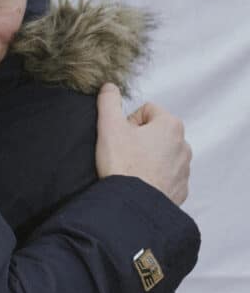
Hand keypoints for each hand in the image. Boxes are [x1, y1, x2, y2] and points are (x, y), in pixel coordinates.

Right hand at [95, 84, 191, 205]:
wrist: (131, 205)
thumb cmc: (123, 165)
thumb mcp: (108, 126)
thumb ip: (108, 101)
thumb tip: (109, 87)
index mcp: (170, 125)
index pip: (146, 111)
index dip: (128, 122)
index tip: (120, 138)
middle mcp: (183, 145)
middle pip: (155, 133)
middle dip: (139, 141)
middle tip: (123, 154)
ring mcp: (184, 169)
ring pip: (161, 155)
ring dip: (146, 159)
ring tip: (130, 171)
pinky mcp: (180, 189)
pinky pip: (165, 177)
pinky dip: (153, 178)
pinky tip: (138, 184)